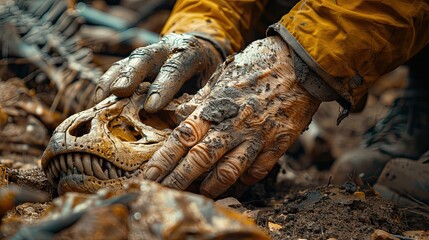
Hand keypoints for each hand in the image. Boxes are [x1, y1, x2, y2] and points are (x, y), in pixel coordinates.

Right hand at [94, 33, 221, 112]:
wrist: (201, 52)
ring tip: (101, 99)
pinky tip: (99, 98)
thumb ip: (196, 101)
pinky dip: (107, 82)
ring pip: (128, 61)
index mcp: (190, 54)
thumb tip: (183, 131)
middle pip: (146, 57)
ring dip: (113, 79)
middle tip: (120, 92)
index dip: (163, 87)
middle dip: (132, 74)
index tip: (151, 107)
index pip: (175, 69)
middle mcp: (166, 49)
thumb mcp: (209, 86)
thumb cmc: (206, 77)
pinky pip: (119, 68)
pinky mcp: (135, 60)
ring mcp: (149, 53)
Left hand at [143, 36, 320, 197]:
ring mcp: (257, 137)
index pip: (183, 138)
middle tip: (162, 192)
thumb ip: (200, 99)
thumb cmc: (257, 65)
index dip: (164, 159)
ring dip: (211, 187)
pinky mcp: (278, 144)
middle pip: (200, 159)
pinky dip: (244, 181)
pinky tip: (235, 186)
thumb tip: (177, 114)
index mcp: (216, 106)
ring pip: (229, 171)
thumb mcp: (223, 76)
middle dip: (178, 180)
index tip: (149, 174)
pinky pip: (258, 170)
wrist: (300, 63)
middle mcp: (234, 125)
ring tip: (198, 195)